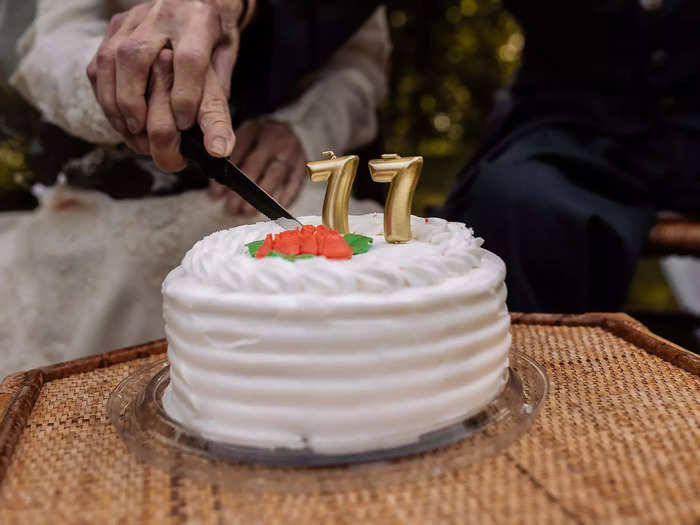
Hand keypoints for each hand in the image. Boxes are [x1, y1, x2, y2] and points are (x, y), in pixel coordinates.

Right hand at [86, 0, 242, 160]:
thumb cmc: (213, 35)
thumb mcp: (226, 59)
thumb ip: (217, 96)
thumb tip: (218, 147)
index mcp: (199, 21)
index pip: (189, 59)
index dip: (185, 95)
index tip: (184, 124)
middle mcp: (163, 14)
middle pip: (136, 55)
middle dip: (133, 99)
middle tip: (141, 129)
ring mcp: (134, 17)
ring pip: (110, 57)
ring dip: (114, 100)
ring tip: (128, 129)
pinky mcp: (116, 24)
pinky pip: (98, 61)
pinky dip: (104, 92)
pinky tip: (116, 115)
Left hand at [209, 120, 307, 215]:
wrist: (290, 131)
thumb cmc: (260, 142)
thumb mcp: (243, 141)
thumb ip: (231, 162)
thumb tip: (216, 194)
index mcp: (252, 129)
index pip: (236, 152)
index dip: (225, 176)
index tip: (216, 195)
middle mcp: (272, 136)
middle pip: (255, 164)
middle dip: (242, 189)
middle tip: (232, 208)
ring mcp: (290, 149)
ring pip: (275, 173)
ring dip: (262, 195)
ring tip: (248, 212)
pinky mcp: (303, 162)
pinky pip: (296, 180)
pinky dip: (288, 195)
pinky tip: (278, 206)